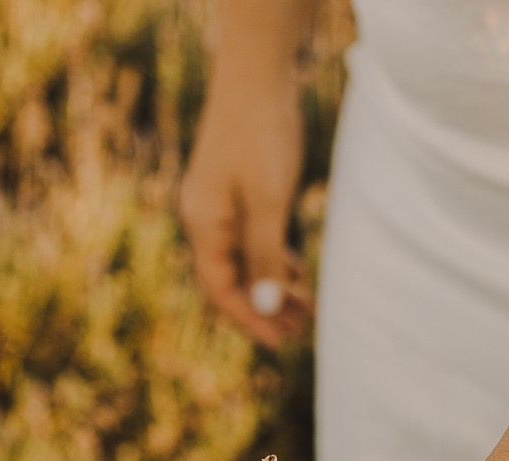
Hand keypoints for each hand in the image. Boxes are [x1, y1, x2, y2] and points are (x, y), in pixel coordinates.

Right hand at [180, 73, 311, 348]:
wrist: (257, 70)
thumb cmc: (262, 132)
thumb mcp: (268, 201)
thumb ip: (265, 256)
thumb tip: (263, 307)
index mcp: (203, 224)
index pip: (222, 291)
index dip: (251, 321)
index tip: (281, 342)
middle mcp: (204, 218)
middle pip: (232, 281)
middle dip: (265, 310)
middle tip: (301, 332)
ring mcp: (218, 204)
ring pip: (244, 261)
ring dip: (272, 288)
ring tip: (305, 310)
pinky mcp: (235, 190)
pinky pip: (250, 239)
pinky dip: (272, 260)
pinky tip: (296, 274)